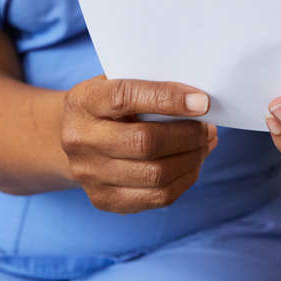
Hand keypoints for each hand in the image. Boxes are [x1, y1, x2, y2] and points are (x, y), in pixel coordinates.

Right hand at [61, 76, 216, 213]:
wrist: (71, 135)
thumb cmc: (109, 103)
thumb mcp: (118, 80)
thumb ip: (150, 84)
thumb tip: (198, 100)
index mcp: (85, 101)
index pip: (126, 98)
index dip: (168, 99)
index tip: (203, 102)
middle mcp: (81, 140)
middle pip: (145, 143)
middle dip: (188, 135)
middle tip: (209, 127)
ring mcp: (89, 174)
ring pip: (155, 175)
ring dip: (192, 159)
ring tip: (206, 144)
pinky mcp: (104, 199)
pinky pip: (156, 197)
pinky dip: (184, 179)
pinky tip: (193, 163)